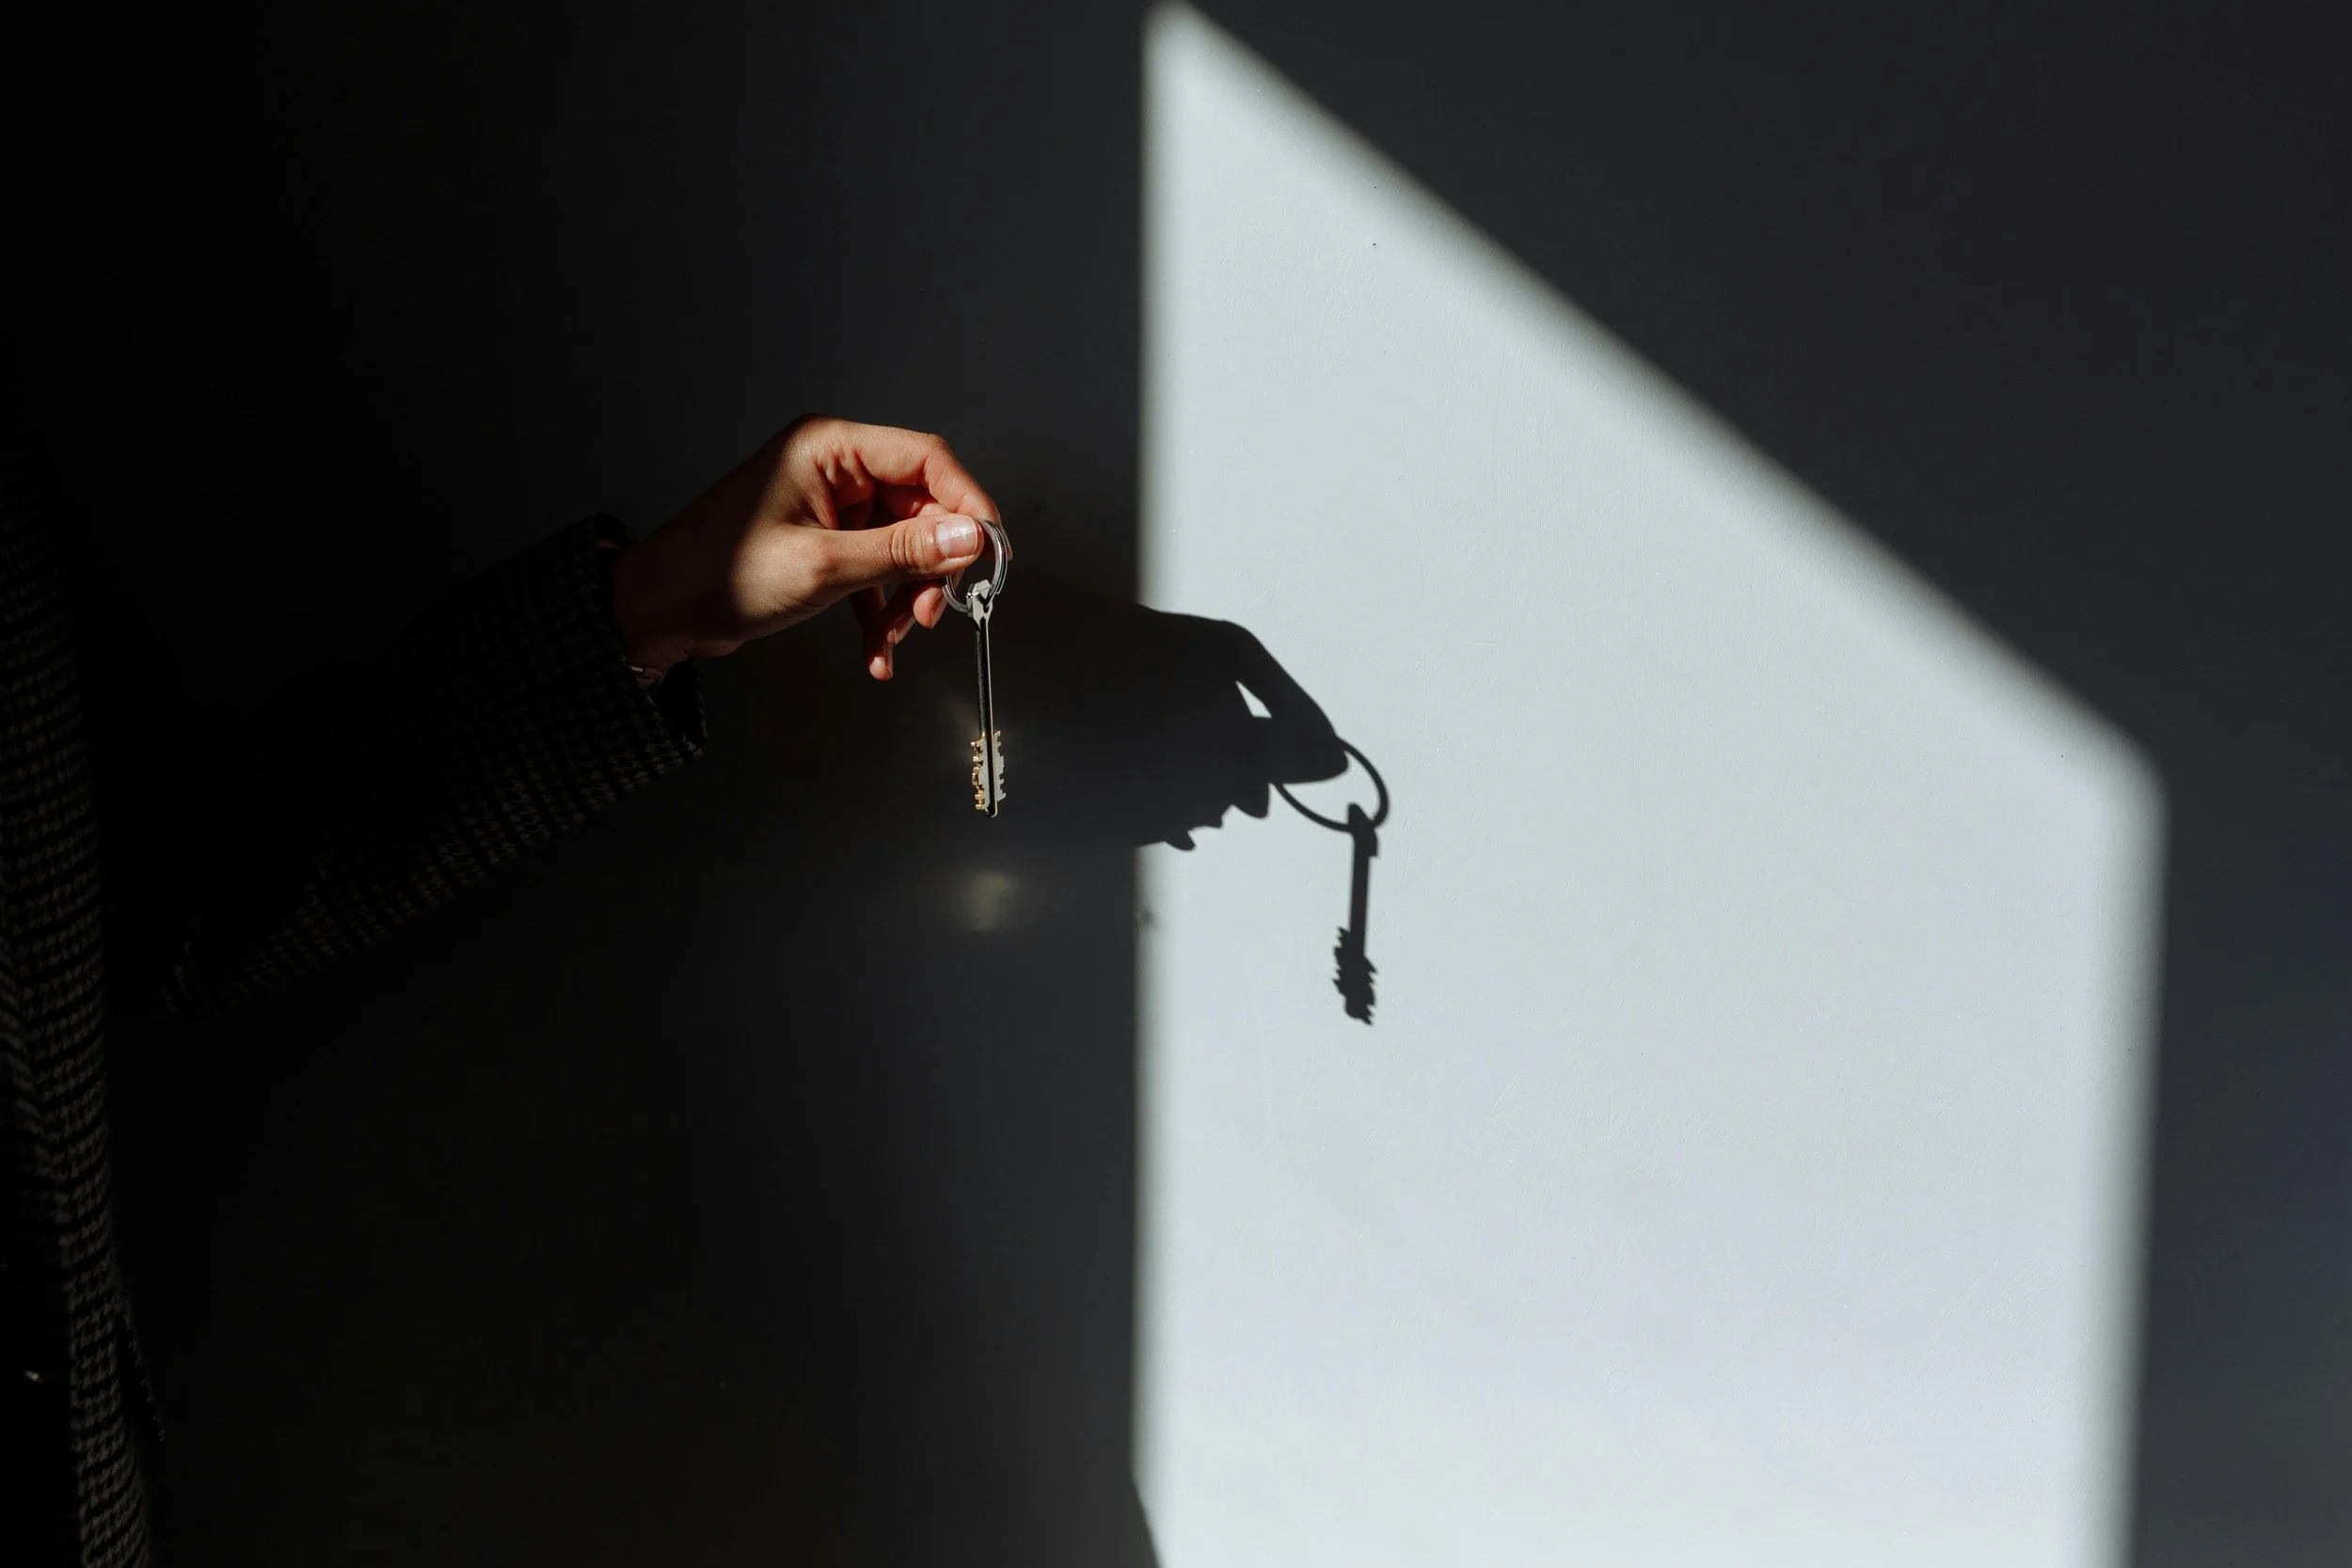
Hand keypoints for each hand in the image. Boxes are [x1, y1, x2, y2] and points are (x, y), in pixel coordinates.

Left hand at [611, 415, 1002, 680]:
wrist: (661, 611)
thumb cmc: (720, 575)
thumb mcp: (824, 566)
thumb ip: (903, 550)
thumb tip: (969, 535)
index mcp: (830, 448)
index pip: (927, 459)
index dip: (968, 503)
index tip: (991, 552)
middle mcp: (835, 467)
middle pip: (921, 506)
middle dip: (931, 566)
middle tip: (932, 612)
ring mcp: (830, 505)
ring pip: (903, 544)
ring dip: (906, 596)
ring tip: (894, 638)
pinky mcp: (824, 540)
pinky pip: (876, 567)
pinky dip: (882, 608)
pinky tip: (876, 650)